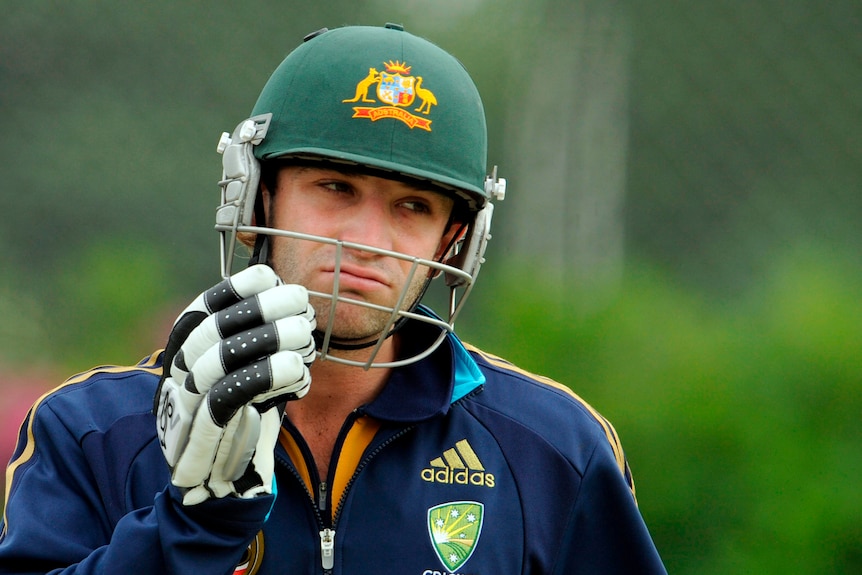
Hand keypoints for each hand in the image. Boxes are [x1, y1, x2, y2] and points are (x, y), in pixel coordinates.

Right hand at [154, 265, 315, 504]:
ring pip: (222, 357)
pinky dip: (267, 375)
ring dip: (272, 339)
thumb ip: (258, 338)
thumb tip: (291, 296)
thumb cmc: (239, 417)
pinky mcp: (202, 433)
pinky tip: (298, 371)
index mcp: (182, 351)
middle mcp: (177, 372)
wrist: (214, 484)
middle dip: (264, 308)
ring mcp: (186, 403)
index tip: (273, 277)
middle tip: (303, 305)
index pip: (203, 306)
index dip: (238, 287)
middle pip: (215, 327)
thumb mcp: (246, 370)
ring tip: (305, 338)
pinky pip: (230, 395)